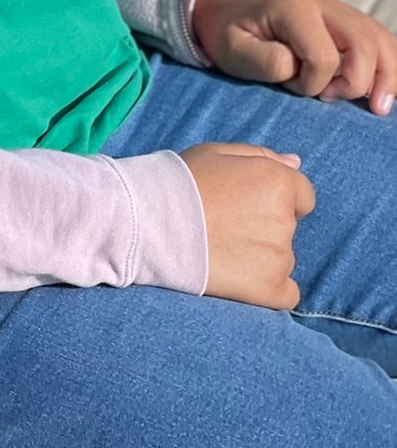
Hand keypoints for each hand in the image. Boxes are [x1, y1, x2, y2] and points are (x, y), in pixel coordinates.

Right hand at [181, 142, 314, 308]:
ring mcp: (280, 257)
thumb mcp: (216, 153)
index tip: (241, 205)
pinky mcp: (269, 289)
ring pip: (282, 259)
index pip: (301, 196)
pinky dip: (267, 289)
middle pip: (287, 227)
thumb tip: (297, 162)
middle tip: (222, 225)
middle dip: (262, 226)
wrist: (145, 222)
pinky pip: (286, 293)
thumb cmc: (177, 182)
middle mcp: (285, 219)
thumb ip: (261, 155)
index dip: (270, 199)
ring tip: (218, 250)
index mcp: (279, 181)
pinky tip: (237, 279)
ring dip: (259, 257)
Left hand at [192, 0, 396, 115]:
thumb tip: (297, 69)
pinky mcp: (349, 23)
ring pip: (382, 41)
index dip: (313, 83)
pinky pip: (382, 42)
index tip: (291, 87)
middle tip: (332, 99)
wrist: (231, 9)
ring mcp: (341, 12)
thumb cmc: (230, 32)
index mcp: (295, 10)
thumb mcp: (231, 49)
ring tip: (379, 107)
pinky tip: (385, 92)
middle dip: (357, 81)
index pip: (325, 56)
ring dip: (386, 76)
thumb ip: (264, 61)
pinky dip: (389, 67)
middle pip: (365, 43)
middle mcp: (325, 5)